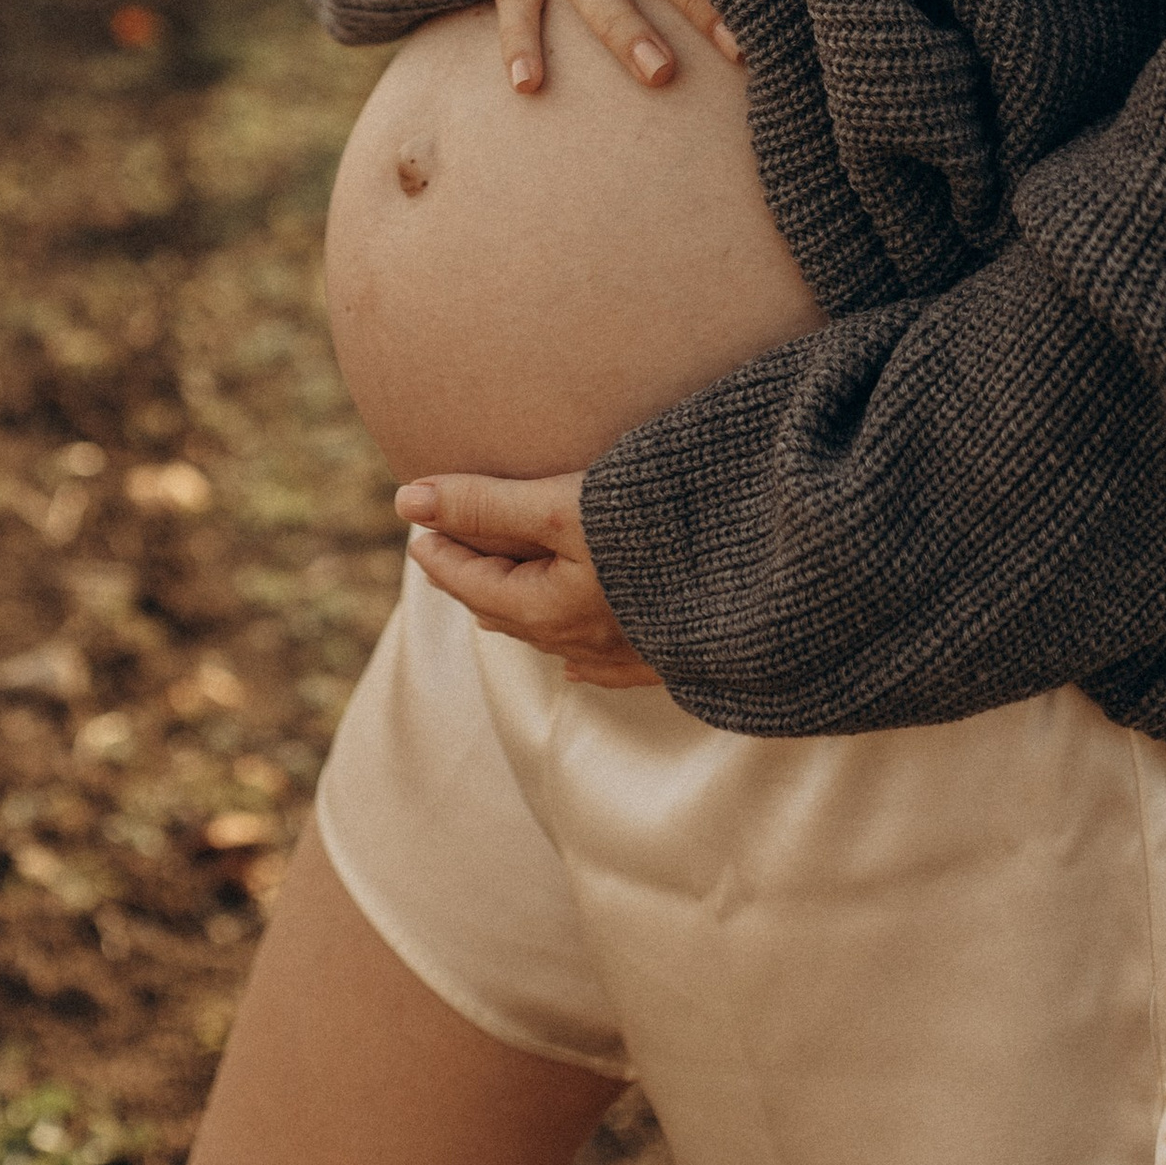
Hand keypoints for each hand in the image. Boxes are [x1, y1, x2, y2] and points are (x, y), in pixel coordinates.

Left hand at [395, 473, 662, 689]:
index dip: (439, 548)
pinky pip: (603, 663)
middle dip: (470, 578)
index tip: (416, 524)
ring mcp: (626, 653)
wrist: (760, 575)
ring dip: (515, 606)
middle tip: (442, 546)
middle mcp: (581, 641)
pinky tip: (570, 662)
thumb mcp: (560, 507)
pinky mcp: (668, 652)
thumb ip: (485, 505)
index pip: (471, 580)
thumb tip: (405, 501)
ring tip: (492, 588)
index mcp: (547, 612)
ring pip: (548, 635)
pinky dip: (573, 651)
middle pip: (504, 610)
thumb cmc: (654, 533)